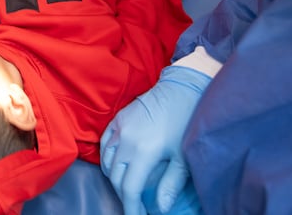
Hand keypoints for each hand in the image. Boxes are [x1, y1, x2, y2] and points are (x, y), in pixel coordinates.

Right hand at [100, 66, 210, 214]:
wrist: (180, 89)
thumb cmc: (185, 123)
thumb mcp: (183, 157)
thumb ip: (171, 184)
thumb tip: (161, 208)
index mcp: (143, 152)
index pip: (129, 188)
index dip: (131, 207)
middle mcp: (126, 141)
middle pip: (116, 177)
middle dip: (124, 194)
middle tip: (136, 204)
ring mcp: (119, 128)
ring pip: (107, 162)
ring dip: (115, 178)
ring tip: (128, 186)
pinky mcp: (117, 119)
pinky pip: (105, 144)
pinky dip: (107, 158)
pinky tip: (116, 165)